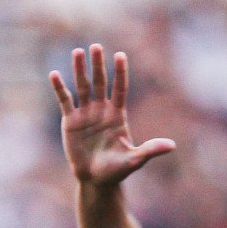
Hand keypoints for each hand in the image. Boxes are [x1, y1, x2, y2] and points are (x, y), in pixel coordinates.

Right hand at [52, 44, 176, 188]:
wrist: (95, 180)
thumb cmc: (116, 170)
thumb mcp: (134, 160)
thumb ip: (151, 150)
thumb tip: (172, 146)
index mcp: (117, 115)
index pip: (120, 89)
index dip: (120, 73)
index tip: (120, 55)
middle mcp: (101, 110)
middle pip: (100, 82)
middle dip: (98, 65)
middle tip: (96, 47)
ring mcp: (85, 114)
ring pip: (82, 87)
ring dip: (79, 70)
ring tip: (78, 52)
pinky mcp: (70, 121)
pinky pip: (65, 101)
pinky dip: (59, 88)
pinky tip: (54, 74)